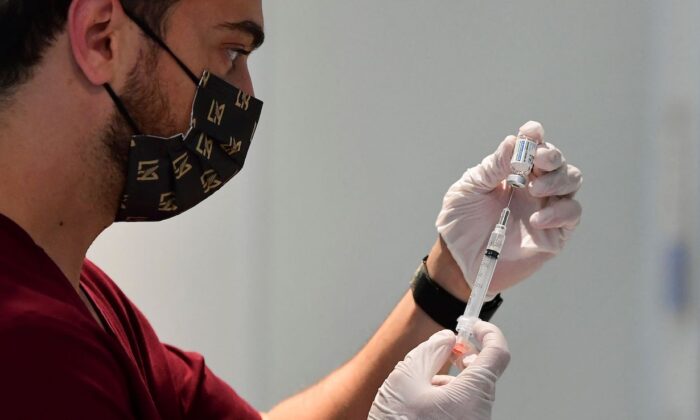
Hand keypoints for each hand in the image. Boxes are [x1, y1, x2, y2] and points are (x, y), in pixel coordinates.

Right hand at [369, 321, 509, 419]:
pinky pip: (462, 408)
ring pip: (469, 392)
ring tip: (418, 386)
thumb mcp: (406, 376)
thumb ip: (430, 350)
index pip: (498, 353)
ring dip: (448, 380)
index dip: (487, 332)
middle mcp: (480, 413)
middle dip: (462, 357)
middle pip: (481, 373)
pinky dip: (446, 398)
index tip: (472, 324)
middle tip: (442, 349)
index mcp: (472, 395)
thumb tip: (448, 339)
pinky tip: (421, 403)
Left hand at [434, 121, 581, 294]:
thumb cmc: (460, 222)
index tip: (532, 132)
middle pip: (558, 160)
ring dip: (558, 179)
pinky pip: (571, 214)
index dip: (535, 135)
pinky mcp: (554, 233)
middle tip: (537, 162)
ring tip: (534, 190)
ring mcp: (546, 207)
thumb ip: (492, 167)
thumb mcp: (469, 190)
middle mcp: (534, 185)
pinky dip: (560, 212)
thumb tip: (514, 142)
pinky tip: (536, 220)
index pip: (533, 145)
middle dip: (551, 156)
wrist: (458, 260)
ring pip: (572, 181)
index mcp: (513, 170)